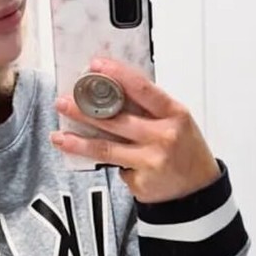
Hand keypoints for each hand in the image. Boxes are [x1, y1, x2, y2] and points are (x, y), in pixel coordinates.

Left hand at [50, 56, 221, 203]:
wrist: (197, 189)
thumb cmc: (185, 149)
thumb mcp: (176, 120)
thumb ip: (149, 107)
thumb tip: (109, 90)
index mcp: (174, 113)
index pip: (142, 88)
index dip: (117, 75)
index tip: (95, 66)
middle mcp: (163, 136)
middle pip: (116, 119)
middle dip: (85, 110)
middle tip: (64, 102)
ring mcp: (151, 160)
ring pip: (106, 148)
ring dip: (78, 141)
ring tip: (59, 135)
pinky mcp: (140, 181)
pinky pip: (114, 168)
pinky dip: (104, 164)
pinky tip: (97, 161)